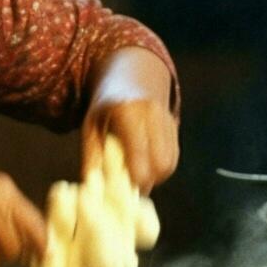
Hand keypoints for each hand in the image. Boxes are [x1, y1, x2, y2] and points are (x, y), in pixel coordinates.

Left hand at [82, 49, 178, 190]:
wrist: (130, 77)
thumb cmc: (105, 106)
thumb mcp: (90, 126)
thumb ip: (91, 156)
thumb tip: (93, 189)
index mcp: (128, 111)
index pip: (139, 156)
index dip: (133, 178)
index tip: (121, 189)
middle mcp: (153, 113)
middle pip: (161, 164)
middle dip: (146, 181)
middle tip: (128, 183)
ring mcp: (167, 119)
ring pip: (170, 164)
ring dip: (154, 176)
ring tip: (134, 171)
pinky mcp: (175, 127)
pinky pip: (173, 158)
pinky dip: (160, 168)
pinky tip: (144, 163)